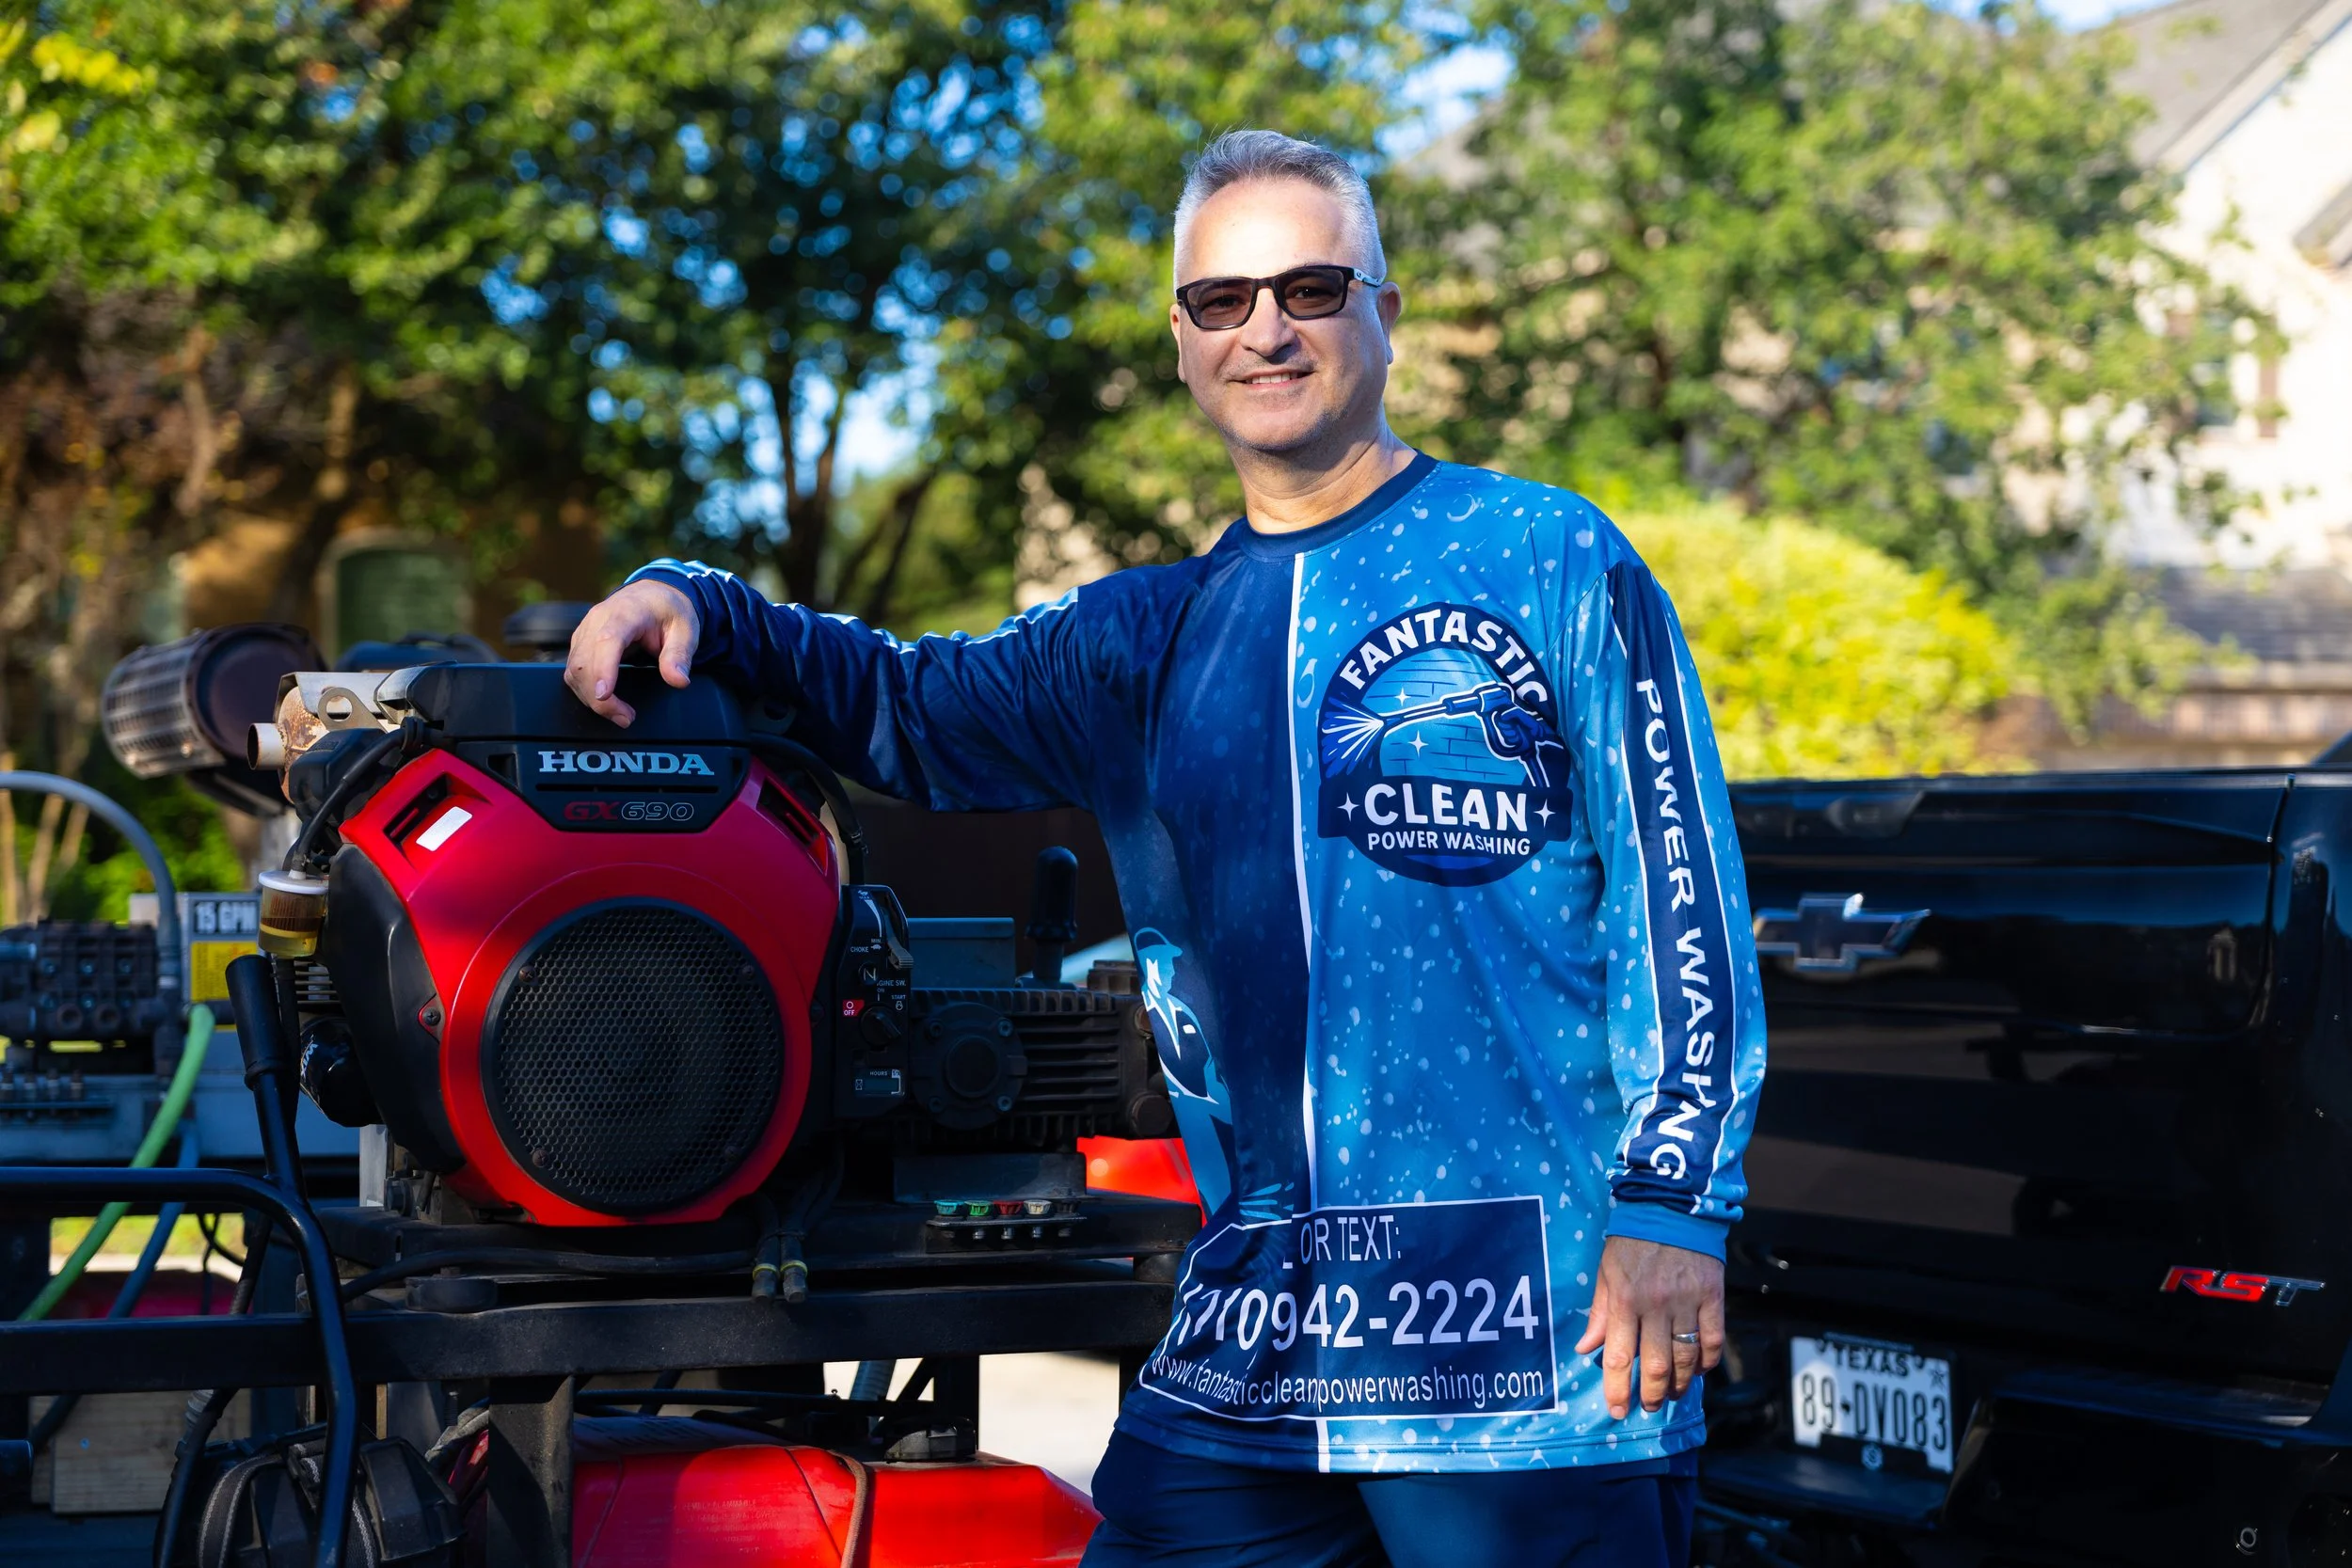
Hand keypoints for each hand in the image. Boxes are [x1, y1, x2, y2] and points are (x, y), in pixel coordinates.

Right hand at [564, 580, 699, 726]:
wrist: (654, 595)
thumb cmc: (669, 611)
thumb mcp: (686, 630)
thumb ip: (680, 655)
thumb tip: (678, 680)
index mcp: (626, 612)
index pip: (607, 641)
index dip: (603, 669)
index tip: (604, 695)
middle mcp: (598, 619)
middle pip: (584, 661)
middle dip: (599, 697)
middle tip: (625, 718)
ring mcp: (585, 630)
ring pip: (574, 669)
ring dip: (590, 697)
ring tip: (619, 714)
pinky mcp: (580, 641)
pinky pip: (573, 669)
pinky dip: (584, 689)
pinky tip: (605, 701)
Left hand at [1574, 1235, 1725, 1419]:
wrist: (1671, 1205)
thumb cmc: (1631, 1240)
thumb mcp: (1606, 1272)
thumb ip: (1600, 1314)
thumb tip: (1585, 1349)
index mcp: (1625, 1300)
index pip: (1620, 1356)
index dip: (1618, 1389)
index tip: (1618, 1411)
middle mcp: (1656, 1305)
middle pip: (1657, 1365)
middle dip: (1652, 1393)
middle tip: (1650, 1405)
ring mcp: (1687, 1301)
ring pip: (1686, 1358)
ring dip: (1679, 1384)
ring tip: (1672, 1394)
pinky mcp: (1712, 1296)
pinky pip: (1713, 1339)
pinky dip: (1707, 1361)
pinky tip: (1698, 1370)